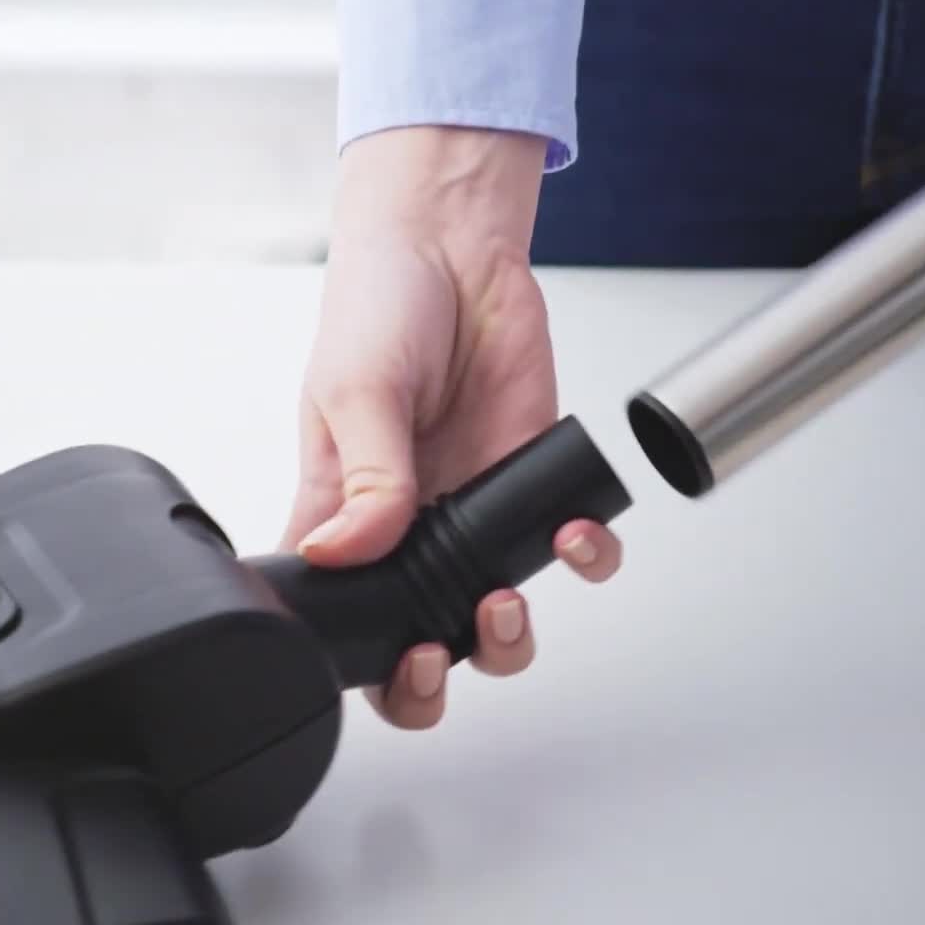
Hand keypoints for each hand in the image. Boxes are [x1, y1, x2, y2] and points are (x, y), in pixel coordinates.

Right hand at [281, 125, 622, 729]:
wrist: (454, 245)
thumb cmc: (377, 306)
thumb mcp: (355, 389)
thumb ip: (363, 477)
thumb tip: (349, 551)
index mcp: (340, 519)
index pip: (341, 620)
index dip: (368, 664)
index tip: (397, 656)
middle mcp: (407, 530)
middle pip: (419, 643)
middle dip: (435, 678)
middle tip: (445, 649)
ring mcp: (473, 513)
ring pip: (497, 617)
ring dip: (509, 632)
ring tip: (506, 597)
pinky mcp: (533, 482)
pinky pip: (568, 546)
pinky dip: (584, 554)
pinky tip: (573, 531)